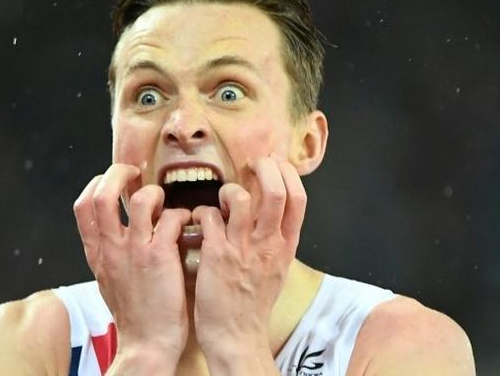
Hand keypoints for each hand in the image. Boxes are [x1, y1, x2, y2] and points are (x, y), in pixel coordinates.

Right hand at [73, 164, 191, 366]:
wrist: (147, 344)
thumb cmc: (134, 316)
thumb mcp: (108, 281)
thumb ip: (109, 254)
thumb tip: (116, 233)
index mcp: (97, 253)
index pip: (83, 206)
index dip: (96, 184)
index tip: (112, 181)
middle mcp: (111, 248)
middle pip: (102, 193)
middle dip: (118, 173)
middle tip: (134, 173)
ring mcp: (135, 251)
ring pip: (139, 199)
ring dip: (155, 192)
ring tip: (164, 201)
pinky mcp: (160, 257)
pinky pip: (170, 218)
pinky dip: (181, 214)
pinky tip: (187, 223)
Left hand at [191, 157, 305, 370]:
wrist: (236, 337)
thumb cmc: (252, 303)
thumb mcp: (277, 268)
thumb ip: (276, 239)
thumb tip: (271, 210)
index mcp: (285, 246)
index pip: (298, 199)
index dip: (287, 173)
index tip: (274, 164)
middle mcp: (267, 244)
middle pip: (275, 191)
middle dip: (264, 168)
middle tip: (252, 165)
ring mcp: (241, 249)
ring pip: (238, 198)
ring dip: (226, 190)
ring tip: (221, 200)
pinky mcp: (215, 255)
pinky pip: (209, 216)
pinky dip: (202, 212)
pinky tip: (200, 221)